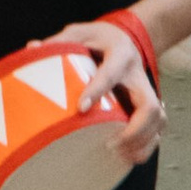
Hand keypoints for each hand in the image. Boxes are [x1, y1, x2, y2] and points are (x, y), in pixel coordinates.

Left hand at [43, 15, 163, 162]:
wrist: (127, 37)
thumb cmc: (99, 38)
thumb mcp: (79, 32)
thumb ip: (59, 41)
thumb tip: (32, 48)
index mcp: (119, 54)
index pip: (110, 74)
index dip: (97, 91)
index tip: (81, 108)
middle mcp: (138, 74)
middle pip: (148, 105)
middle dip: (134, 129)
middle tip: (111, 144)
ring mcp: (148, 90)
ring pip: (158, 119)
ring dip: (143, 141)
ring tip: (121, 155)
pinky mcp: (151, 104)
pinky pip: (158, 128)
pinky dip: (147, 144)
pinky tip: (131, 156)